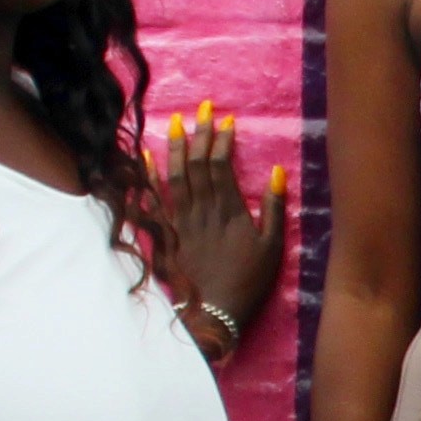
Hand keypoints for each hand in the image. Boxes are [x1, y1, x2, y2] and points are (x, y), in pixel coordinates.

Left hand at [157, 102, 287, 353]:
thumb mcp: (272, 247)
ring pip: (175, 175)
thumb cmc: (249, 281)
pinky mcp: (167, 232)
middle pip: (198, 164)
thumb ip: (274, 209)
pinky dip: (148, 176)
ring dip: (177, 147)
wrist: (214, 312)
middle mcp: (202, 210)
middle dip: (201, 134)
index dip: (222, 141)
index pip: (222, 166)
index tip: (227, 121)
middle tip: (203, 108)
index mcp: (229, 211)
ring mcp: (181, 220)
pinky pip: (155, 199)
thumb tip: (276, 172)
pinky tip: (144, 156)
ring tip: (177, 121)